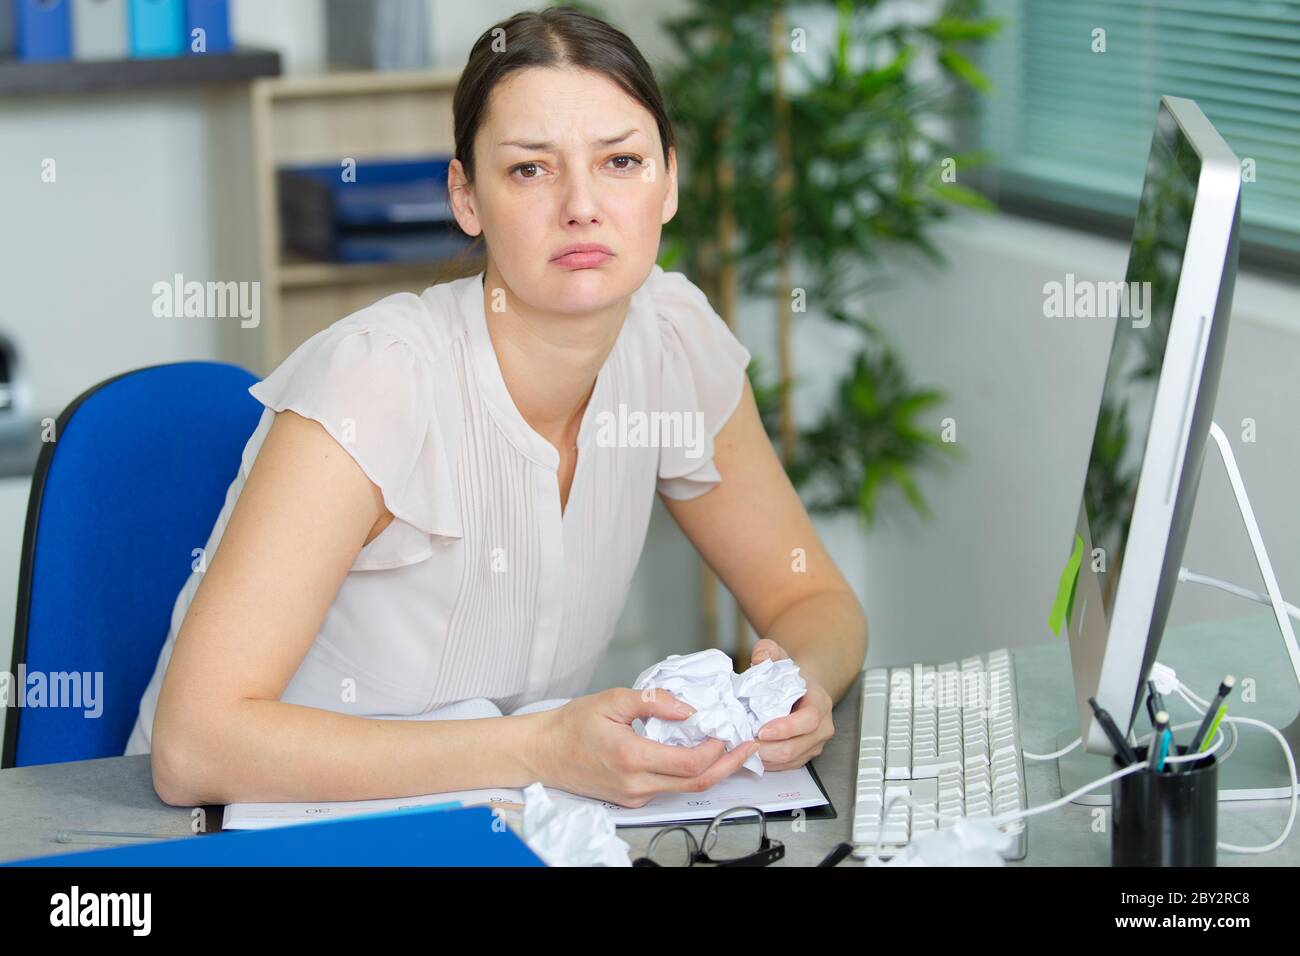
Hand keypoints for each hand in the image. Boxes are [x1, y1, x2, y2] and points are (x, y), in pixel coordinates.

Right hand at [530, 688, 760, 807]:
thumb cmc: (572, 725)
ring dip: (712, 769)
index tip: (729, 732)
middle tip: (749, 747)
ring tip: (730, 748)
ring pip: (685, 788)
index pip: (690, 763)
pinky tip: (699, 755)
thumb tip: (688, 708)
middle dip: (729, 765)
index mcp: (632, 757)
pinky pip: (669, 787)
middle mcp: (636, 784)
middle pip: (696, 782)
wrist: (543, 753)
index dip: (717, 750)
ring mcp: (635, 795)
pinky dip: (689, 772)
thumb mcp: (611, 700)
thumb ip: (654, 701)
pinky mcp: (632, 799)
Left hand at [750, 638, 833, 771]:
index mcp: (820, 703)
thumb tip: (759, 657)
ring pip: (791, 760)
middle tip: (744, 743)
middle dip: (768, 748)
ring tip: (744, 748)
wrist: (803, 689)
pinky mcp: (804, 755)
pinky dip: (768, 764)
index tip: (762, 730)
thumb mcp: (780, 657)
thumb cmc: (791, 676)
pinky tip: (752, 754)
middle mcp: (822, 727)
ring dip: (766, 758)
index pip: (808, 720)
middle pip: (797, 747)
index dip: (785, 728)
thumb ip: (768, 651)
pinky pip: (786, 767)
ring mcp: (814, 744)